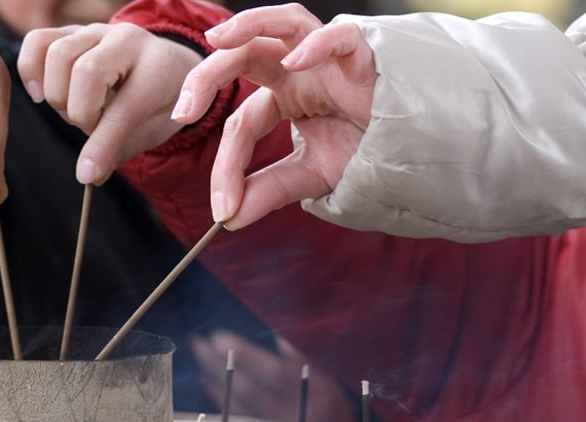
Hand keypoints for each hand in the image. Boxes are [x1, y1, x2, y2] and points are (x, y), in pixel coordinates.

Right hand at [18, 23, 203, 184]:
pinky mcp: (71, 31)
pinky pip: (37, 41)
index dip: (102, 145)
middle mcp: (127, 40)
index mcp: (159, 68)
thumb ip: (120, 149)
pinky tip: (41, 92)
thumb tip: (88, 174)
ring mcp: (97, 31)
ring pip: (58, 55)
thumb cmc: (157, 103)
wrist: (164, 67)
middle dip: (81, 112)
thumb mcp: (153, 130)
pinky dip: (30, 70)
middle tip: (91, 125)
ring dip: (59, 95)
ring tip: (75, 109)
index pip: (124, 108)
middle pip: (85, 71)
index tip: (87, 174)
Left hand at [171, 4, 376, 228]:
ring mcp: (329, 58)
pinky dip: (318, 44)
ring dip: (247, 25)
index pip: (241, 122)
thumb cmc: (368, 154)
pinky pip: (341, 35)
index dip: (227, 165)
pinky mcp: (365, 56)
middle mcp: (299, 71)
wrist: (419, 155)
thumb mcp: (310, 175)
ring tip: (217, 39)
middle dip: (205, 77)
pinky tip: (294, 63)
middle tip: (181, 113)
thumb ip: (269, 190)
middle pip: (243, 56)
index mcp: (284, 97)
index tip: (222, 208)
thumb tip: (229, 220)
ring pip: (283, 22)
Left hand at [190, 330, 357, 421]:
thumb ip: (305, 360)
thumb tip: (279, 338)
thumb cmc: (334, 413)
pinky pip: (236, 418)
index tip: (217, 337)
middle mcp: (294, 417)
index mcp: (316, 397)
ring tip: (199, 358)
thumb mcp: (331, 384)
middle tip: (198, 344)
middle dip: (221, 365)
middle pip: (249, 389)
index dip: (245, 356)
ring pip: (238, 404)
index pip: (274, 373)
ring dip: (215, 379)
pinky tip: (208, 381)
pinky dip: (221, 398)